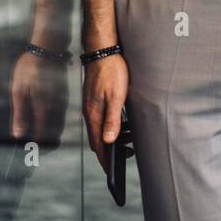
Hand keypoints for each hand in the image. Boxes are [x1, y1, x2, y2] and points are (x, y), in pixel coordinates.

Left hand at [10, 49, 68, 148]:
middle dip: (45, 145)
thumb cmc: (30, 67)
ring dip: (49, 135)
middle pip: (53, 134)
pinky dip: (52, 124)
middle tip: (35, 152)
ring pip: (58, 126)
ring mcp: (61, 101)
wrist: (47, 48)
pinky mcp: (62, 96)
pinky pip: (59, 116)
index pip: (42, 135)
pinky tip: (45, 125)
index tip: (30, 156)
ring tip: (38, 142)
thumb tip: (18, 135)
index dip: (36, 148)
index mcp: (43, 107)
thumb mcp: (18, 90)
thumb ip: (19, 114)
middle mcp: (55, 107)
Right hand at [82, 53, 130, 174]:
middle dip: (110, 150)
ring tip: (131, 136)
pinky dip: (112, 125)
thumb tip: (108, 142)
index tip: (111, 172)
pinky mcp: (95, 98)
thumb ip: (112, 120)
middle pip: (98, 139)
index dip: (104, 160)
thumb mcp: (116, 97)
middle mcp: (89, 112)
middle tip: (128, 152)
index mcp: (93, 115)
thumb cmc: (111, 71)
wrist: (103, 49)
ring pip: (100, 128)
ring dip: (113, 136)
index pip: (97, 145)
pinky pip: (101, 119)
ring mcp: (91, 105)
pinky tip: (123, 121)